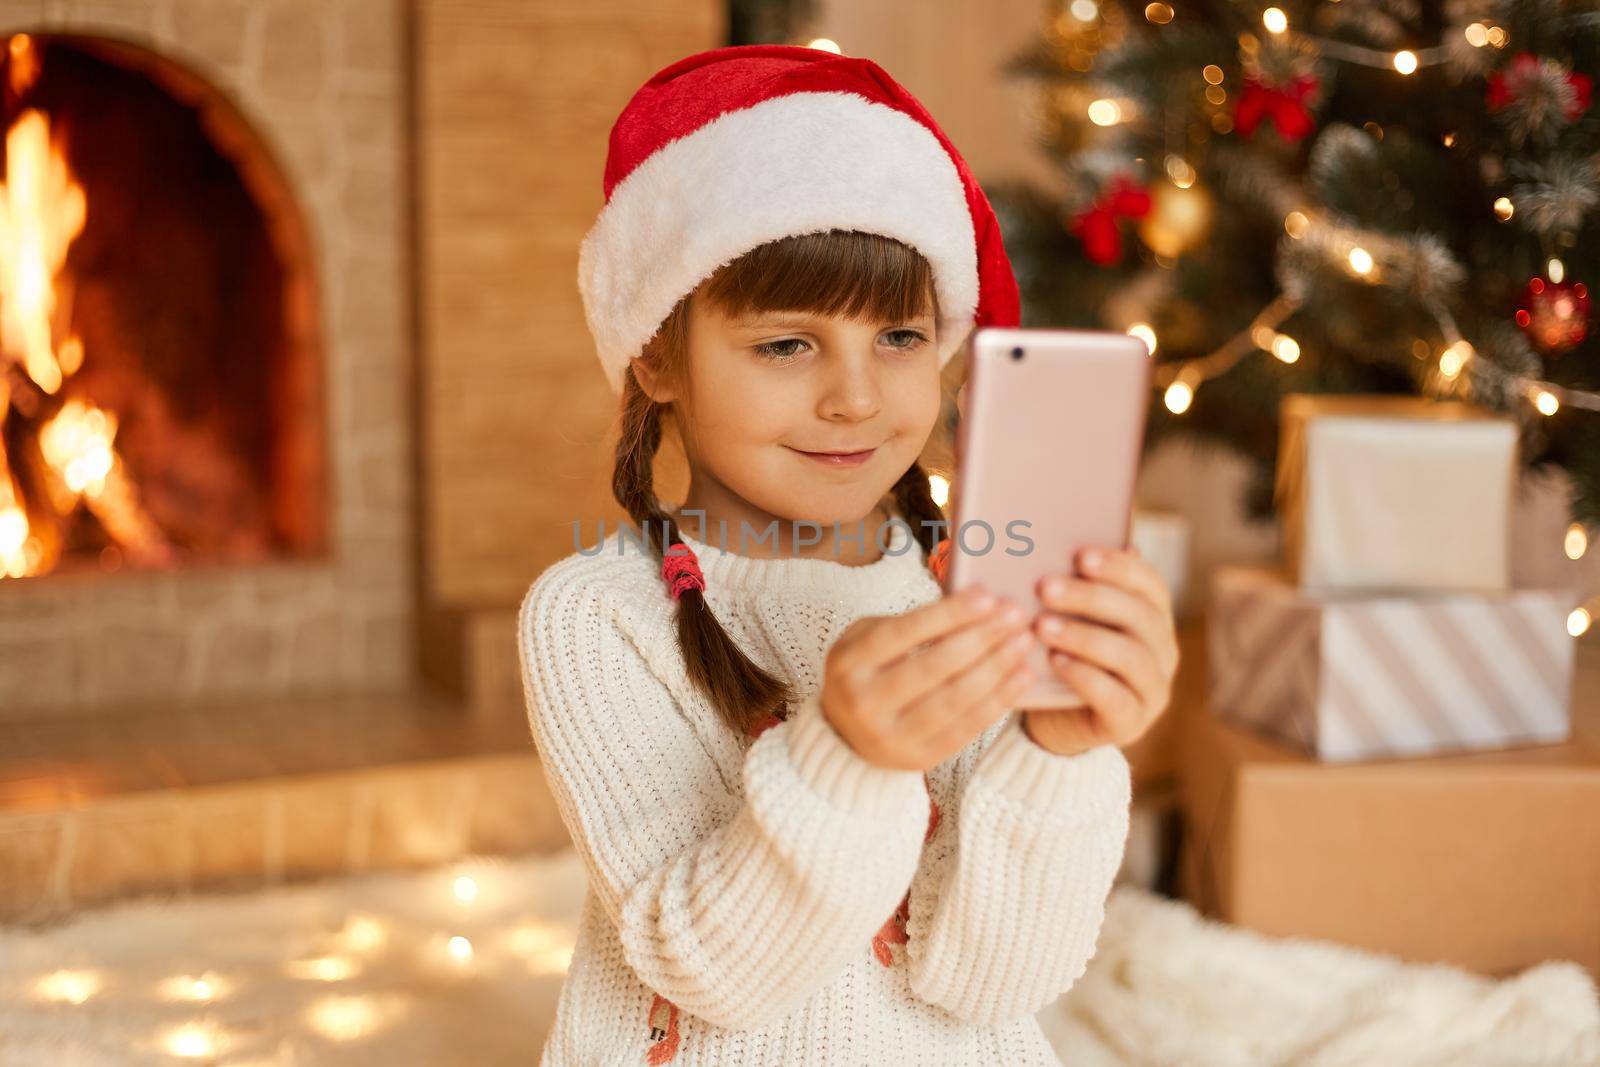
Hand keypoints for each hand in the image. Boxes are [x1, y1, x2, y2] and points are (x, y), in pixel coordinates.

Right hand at [821, 586, 1036, 771]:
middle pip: (934, 666)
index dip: (949, 614)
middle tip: (1015, 616)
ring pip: (954, 699)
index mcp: (849, 663)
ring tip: (1023, 642)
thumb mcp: (867, 638)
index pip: (905, 633)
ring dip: (996, 667)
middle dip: (981, 637)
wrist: (845, 735)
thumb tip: (975, 605)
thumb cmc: (866, 671)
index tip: (987, 596)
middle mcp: (864, 702)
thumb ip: (910, 624)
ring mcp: (890, 736)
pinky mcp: (917, 759)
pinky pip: (966, 728)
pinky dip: (998, 701)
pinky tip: (1020, 677)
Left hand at [1020, 545, 1179, 757]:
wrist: (1051, 718)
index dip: (1119, 567)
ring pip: (1130, 656)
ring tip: (1043, 625)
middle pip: (1140, 616)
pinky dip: (1084, 677)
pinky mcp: (1132, 724)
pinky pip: (1115, 698)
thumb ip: (1070, 585)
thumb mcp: (1066, 617)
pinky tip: (1055, 661)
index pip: (1150, 583)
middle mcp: (1163, 651)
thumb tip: (1050, 539)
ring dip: (1084, 636)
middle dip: (1091, 598)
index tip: (1080, 555)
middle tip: (1045, 588)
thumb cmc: (1059, 653)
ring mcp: (1153, 690)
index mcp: (1153, 617)